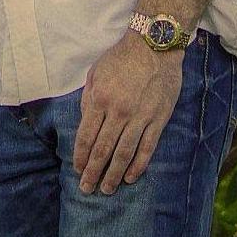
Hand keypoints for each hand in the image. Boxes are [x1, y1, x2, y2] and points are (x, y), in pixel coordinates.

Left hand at [72, 35, 183, 194]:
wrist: (155, 47)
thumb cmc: (121, 58)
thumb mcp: (96, 73)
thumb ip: (88, 99)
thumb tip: (85, 123)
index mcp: (100, 100)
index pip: (87, 136)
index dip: (80, 156)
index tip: (77, 170)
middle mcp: (119, 112)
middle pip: (103, 150)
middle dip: (93, 172)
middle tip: (87, 189)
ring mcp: (140, 118)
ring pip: (125, 154)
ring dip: (114, 174)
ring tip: (106, 189)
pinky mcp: (158, 120)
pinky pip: (147, 148)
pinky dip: (138, 165)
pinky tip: (130, 178)